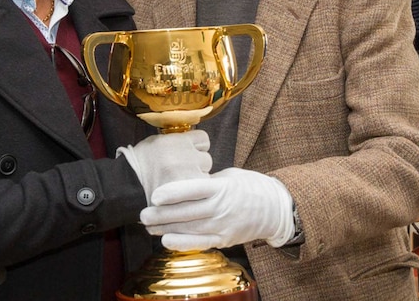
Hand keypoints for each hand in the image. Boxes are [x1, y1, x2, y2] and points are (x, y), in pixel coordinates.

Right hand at [116, 130, 211, 205]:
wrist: (126, 186)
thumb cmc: (139, 164)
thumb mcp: (155, 143)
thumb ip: (175, 142)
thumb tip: (190, 142)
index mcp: (177, 141)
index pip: (204, 139)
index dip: (197, 147)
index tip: (190, 153)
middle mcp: (186, 156)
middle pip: (207, 159)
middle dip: (198, 165)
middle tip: (183, 172)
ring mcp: (189, 176)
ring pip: (206, 177)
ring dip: (197, 181)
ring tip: (180, 185)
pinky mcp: (188, 193)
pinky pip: (200, 193)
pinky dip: (193, 195)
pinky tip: (181, 195)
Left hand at [140, 167, 294, 250]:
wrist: (276, 208)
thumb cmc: (250, 186)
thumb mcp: (230, 175)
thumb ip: (207, 181)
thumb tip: (184, 182)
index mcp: (223, 187)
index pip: (195, 189)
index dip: (174, 192)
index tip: (155, 194)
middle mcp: (222, 208)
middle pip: (188, 212)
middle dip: (163, 214)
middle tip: (142, 214)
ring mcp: (223, 225)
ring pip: (191, 228)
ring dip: (167, 228)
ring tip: (148, 226)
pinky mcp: (225, 239)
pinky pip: (201, 242)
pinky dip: (183, 243)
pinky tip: (167, 241)